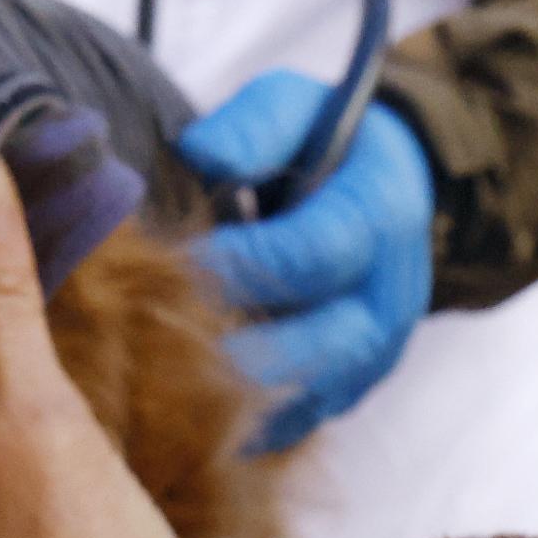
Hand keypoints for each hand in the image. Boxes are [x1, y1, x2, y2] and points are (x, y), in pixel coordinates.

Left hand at [176, 75, 434, 451]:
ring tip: (153, 391)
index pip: (307, 256)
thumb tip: (201, 155)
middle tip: (147, 346)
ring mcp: (375, 357)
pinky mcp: (349, 393)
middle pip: (315, 348)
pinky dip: (238, 429)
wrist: (390, 192)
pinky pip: (295, 427)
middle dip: (228, 350)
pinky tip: (176, 419)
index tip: (166, 265)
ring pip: (304, 400)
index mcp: (378, 217)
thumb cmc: (323, 143)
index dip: (235, 266)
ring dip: (230, 402)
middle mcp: (388, 298)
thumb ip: (252, 128)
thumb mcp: (293, 108)